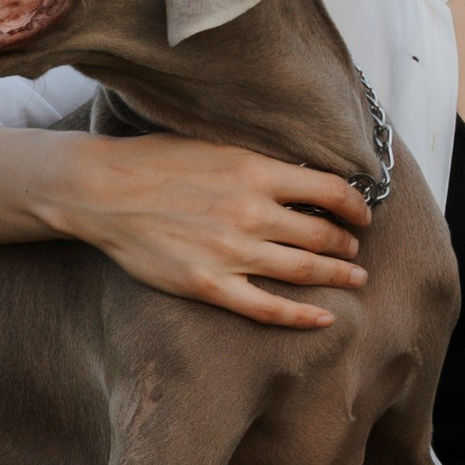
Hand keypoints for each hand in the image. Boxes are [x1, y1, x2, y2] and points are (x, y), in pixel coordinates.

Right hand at [57, 134, 374, 329]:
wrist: (101, 191)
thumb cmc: (157, 162)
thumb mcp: (218, 147)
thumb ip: (261, 164)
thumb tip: (304, 176)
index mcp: (256, 172)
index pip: (330, 190)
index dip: (356, 205)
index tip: (363, 213)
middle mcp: (251, 212)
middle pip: (322, 233)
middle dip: (347, 242)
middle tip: (356, 247)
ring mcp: (231, 252)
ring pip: (304, 270)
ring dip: (338, 274)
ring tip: (354, 276)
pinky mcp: (209, 285)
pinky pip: (268, 308)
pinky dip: (303, 315)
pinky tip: (326, 316)